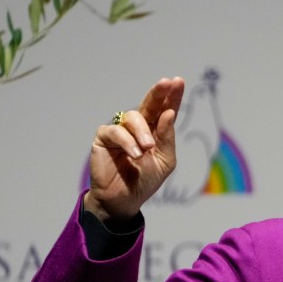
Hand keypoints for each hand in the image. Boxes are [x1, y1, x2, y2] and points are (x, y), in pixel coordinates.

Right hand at [83, 77, 184, 225]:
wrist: (124, 200)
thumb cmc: (145, 181)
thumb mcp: (165, 161)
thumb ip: (167, 138)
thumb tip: (169, 113)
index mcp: (155, 131)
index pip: (165, 110)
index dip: (172, 96)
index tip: (178, 81)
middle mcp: (138, 127)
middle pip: (149, 104)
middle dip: (158, 92)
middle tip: (166, 83)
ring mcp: (121, 130)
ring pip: (133, 116)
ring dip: (143, 131)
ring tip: (148, 148)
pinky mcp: (104, 138)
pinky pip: (116, 131)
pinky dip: (127, 142)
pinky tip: (135, 154)